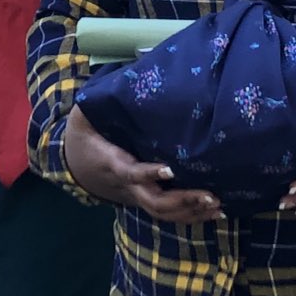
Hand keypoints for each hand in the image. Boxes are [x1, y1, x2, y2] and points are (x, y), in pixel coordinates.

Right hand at [63, 105, 222, 222]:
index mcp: (114, 163)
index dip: (148, 174)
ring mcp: (138, 196)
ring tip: (217, 206)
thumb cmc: (88, 135)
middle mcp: (128, 186)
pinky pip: (169, 214)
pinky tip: (215, 213)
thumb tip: (116, 80)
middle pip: (154, 202)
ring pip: (163, 212)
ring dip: (191, 212)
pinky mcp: (147, 199)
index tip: (169, 169)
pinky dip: (192, 215)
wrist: (78, 165)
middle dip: (182, 200)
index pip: (131, 173)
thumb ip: (96, 101)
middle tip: (209, 195)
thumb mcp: (85, 117)